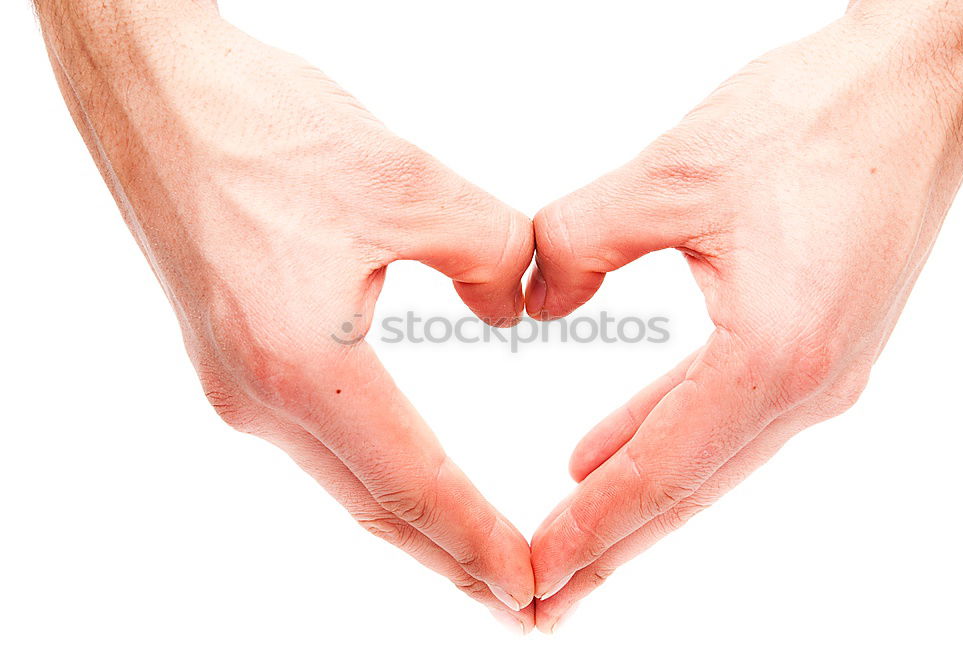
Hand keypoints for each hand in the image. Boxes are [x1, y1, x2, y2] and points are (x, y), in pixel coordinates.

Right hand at [38, 3, 535, 627]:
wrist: (157, 94)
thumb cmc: (266, 128)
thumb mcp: (409, 183)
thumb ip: (491, 254)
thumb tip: (515, 309)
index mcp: (300, 366)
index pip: (413, 483)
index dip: (476, 542)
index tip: (531, 588)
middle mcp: (259, 397)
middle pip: (375, 506)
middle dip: (450, 560)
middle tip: (519, 603)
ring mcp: (238, 384)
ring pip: (347, 480)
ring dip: (415, 522)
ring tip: (476, 559)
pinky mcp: (234, 359)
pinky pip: (320, 442)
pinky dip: (378, 475)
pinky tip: (409, 480)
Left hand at [527, 2, 962, 629]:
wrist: (915, 84)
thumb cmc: (813, 119)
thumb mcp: (669, 174)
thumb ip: (576, 242)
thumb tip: (537, 301)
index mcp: (776, 357)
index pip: (662, 470)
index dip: (592, 527)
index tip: (533, 573)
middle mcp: (808, 385)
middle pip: (687, 489)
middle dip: (610, 547)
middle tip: (544, 603)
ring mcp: (820, 371)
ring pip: (705, 458)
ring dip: (637, 501)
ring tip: (573, 546)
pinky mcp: (815, 343)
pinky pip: (724, 414)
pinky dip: (663, 436)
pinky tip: (609, 450)